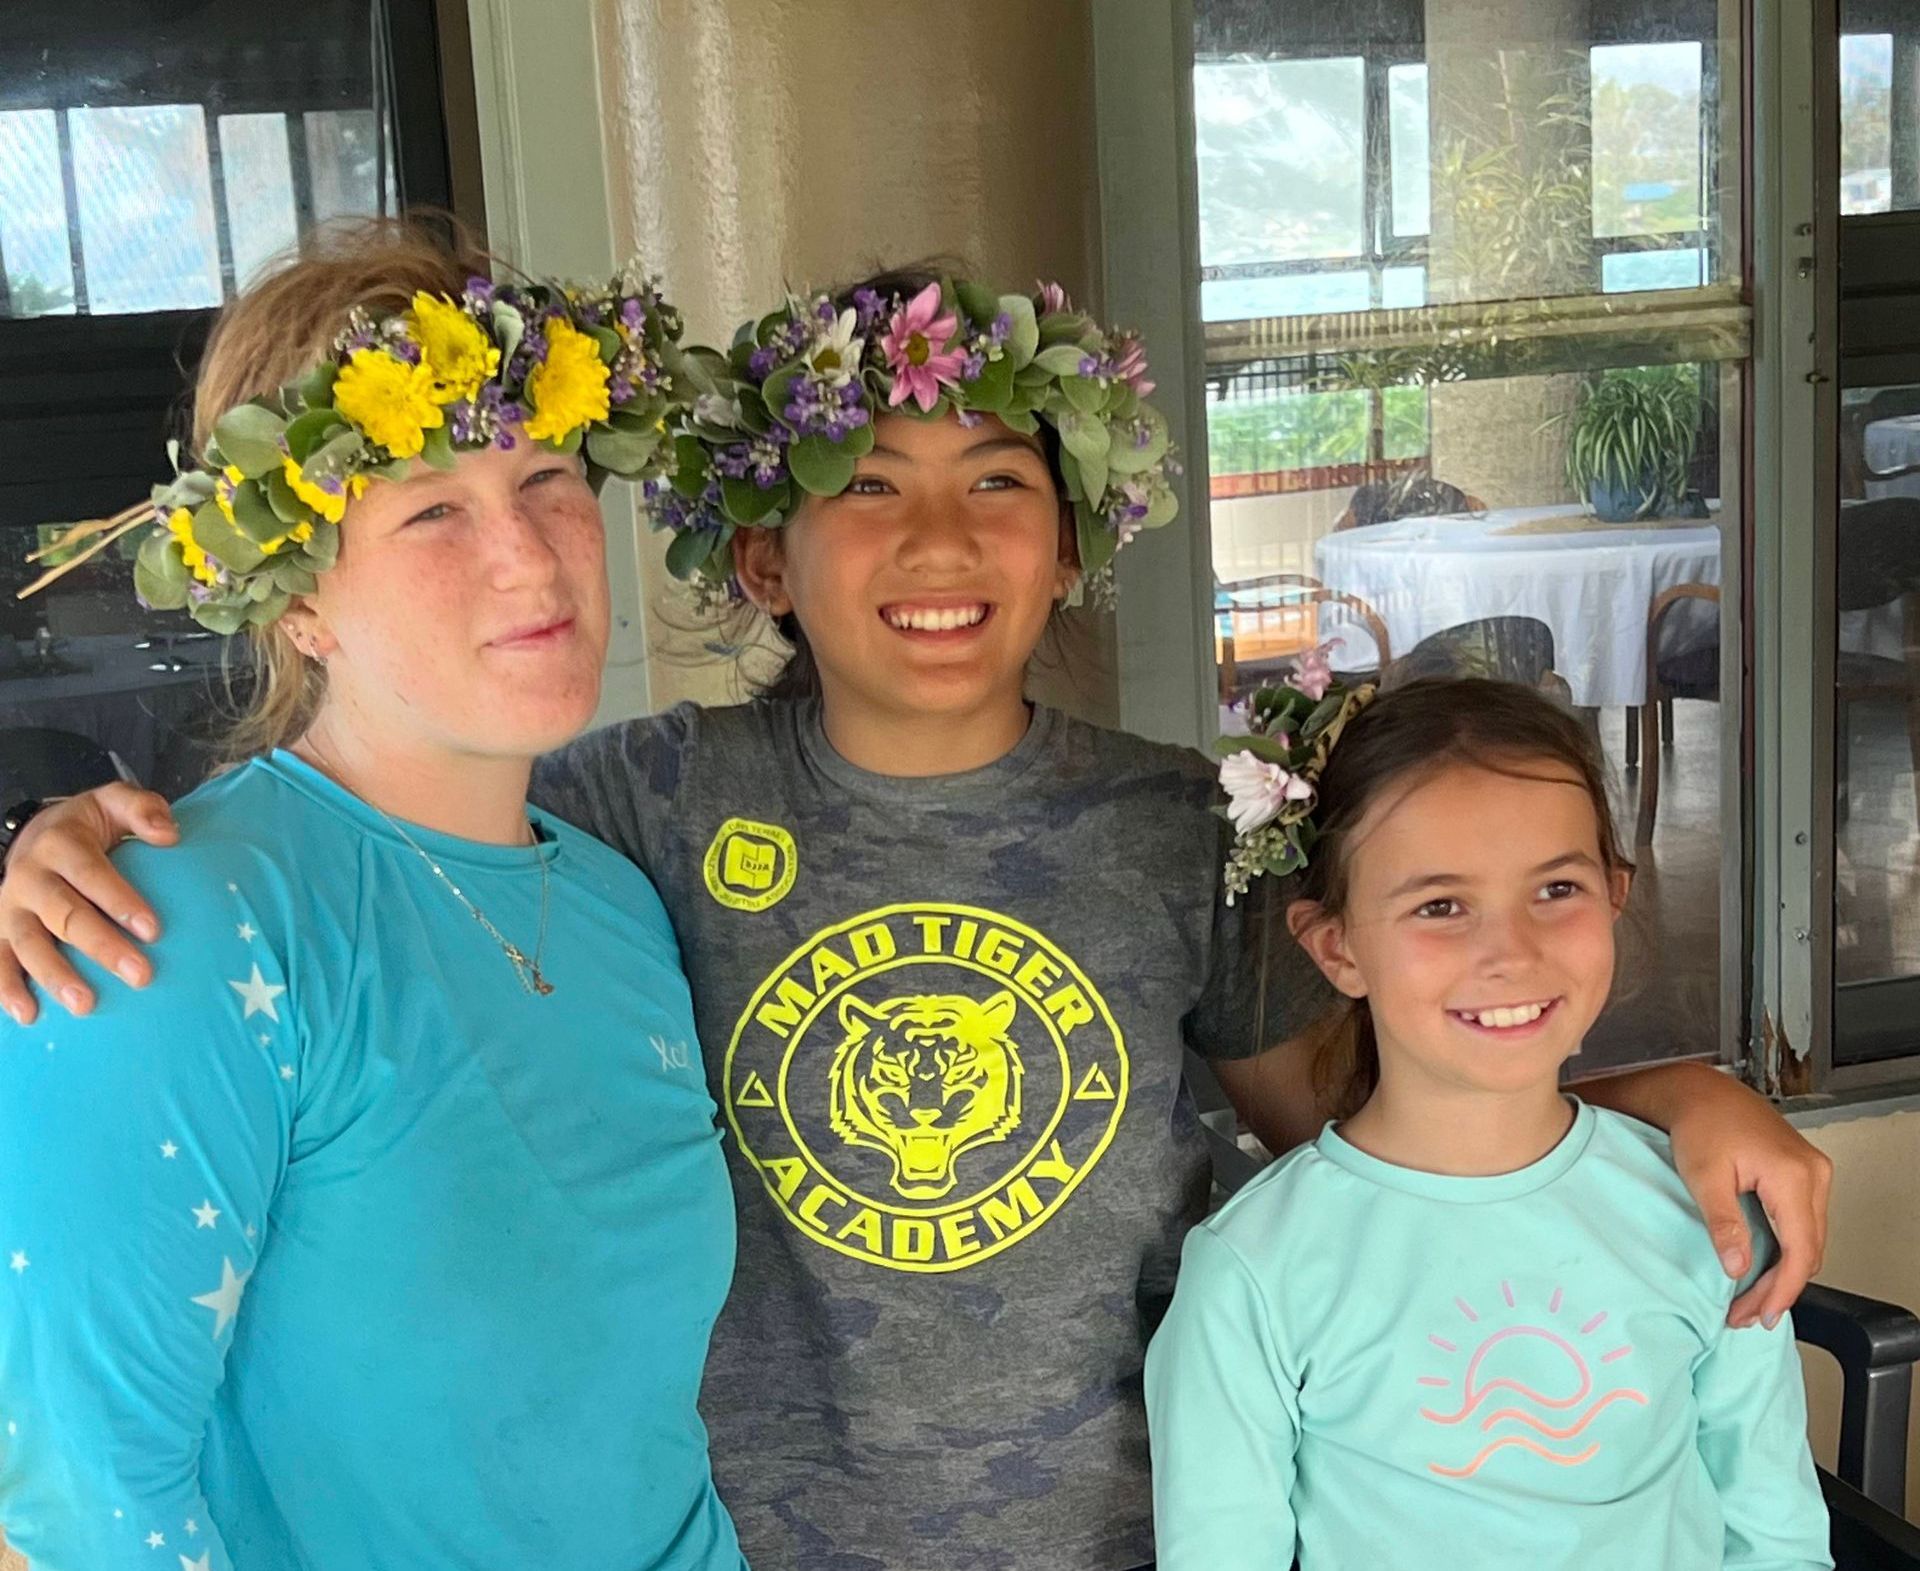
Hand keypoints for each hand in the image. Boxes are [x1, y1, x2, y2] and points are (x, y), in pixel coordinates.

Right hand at [0, 786, 177, 1024]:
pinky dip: (6, 987)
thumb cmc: (88, 825)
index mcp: (60, 844)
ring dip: (55, 977)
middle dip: (101, 947)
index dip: (120, 902)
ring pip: (29, 944)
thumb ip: (143, 809)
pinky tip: (26, 1014)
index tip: (154, 930)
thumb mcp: (114, 802)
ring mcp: (9, 907)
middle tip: (140, 975)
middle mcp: (30, 877)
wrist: (36, 832)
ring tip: (85, 1005)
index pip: (91, 875)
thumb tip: (169, 834)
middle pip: (65, 915)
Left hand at [1668, 1076, 1833, 1329]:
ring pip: (1810, 1239)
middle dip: (1780, 1288)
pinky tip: (1763, 1266)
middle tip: (1746, 1314)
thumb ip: (1723, 1222)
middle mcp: (1815, 1174)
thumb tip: (1739, 1268)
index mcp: (1793, 1176)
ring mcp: (1814, 1172)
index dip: (1782, 1290)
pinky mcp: (1805, 1172)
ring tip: (1751, 1299)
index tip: (1759, 1316)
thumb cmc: (1698, 1125)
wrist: (1701, 1091)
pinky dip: (1787, 1249)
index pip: (1801, 1251)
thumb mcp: (1703, 1176)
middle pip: (1810, 1250)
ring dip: (1785, 1271)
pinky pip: (1805, 1222)